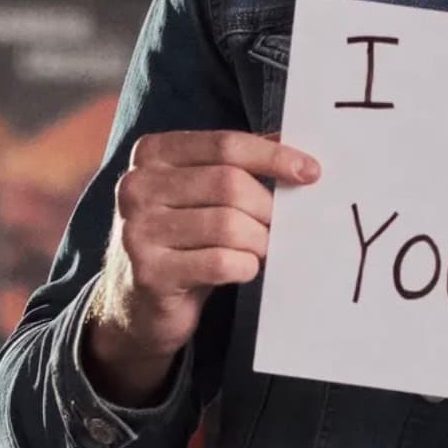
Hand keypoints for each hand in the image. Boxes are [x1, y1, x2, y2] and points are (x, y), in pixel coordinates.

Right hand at [84, 130, 319, 404]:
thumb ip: (240, 164)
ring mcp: (137, 230)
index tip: (311, 171)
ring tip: (261, 248)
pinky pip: (219, 262)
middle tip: (281, 224)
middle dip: (268, 206)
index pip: (226, 144)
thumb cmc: (183, 237)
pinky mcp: (148, 273)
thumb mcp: (201, 191)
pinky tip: (243, 268)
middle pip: (230, 184)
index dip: (274, 156)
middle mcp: (137, 186)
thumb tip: (298, 155)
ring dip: (259, 239)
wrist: (138, 303)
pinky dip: (245, 265)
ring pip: (228, 224)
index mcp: (153, 153)